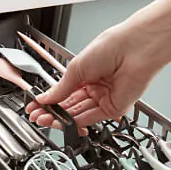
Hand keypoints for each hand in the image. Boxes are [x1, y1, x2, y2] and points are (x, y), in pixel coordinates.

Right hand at [24, 0, 170, 133]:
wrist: (136, 48)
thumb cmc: (112, 47)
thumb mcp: (77, 67)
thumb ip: (61, 87)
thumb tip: (46, 98)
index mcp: (85, 74)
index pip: (63, 93)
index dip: (48, 101)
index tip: (35, 106)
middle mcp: (94, 87)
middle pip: (69, 106)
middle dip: (52, 112)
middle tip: (37, 116)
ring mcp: (103, 99)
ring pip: (78, 114)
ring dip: (61, 119)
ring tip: (45, 119)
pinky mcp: (113, 109)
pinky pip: (91, 118)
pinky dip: (76, 122)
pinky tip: (64, 122)